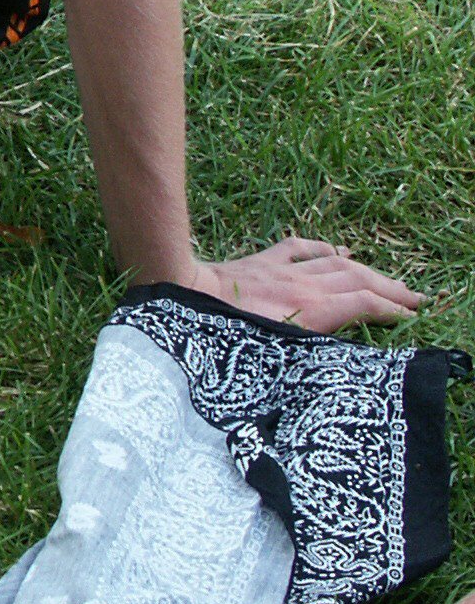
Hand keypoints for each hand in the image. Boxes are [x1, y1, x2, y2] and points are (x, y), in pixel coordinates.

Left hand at [174, 235, 422, 331]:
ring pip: (336, 263)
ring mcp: (283, 269)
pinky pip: (299, 248)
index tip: (412, 316)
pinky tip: (336, 250)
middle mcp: (304, 285)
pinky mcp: (261, 260)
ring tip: (388, 279)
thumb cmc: (226, 335)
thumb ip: (310, 349)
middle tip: (415, 297)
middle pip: (359, 279)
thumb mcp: (276, 352)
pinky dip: (322, 248)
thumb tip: (336, 355)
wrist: (186, 298)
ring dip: (365, 269)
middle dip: (390, 288)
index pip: (364, 304)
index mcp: (312, 309)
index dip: (391, 309)